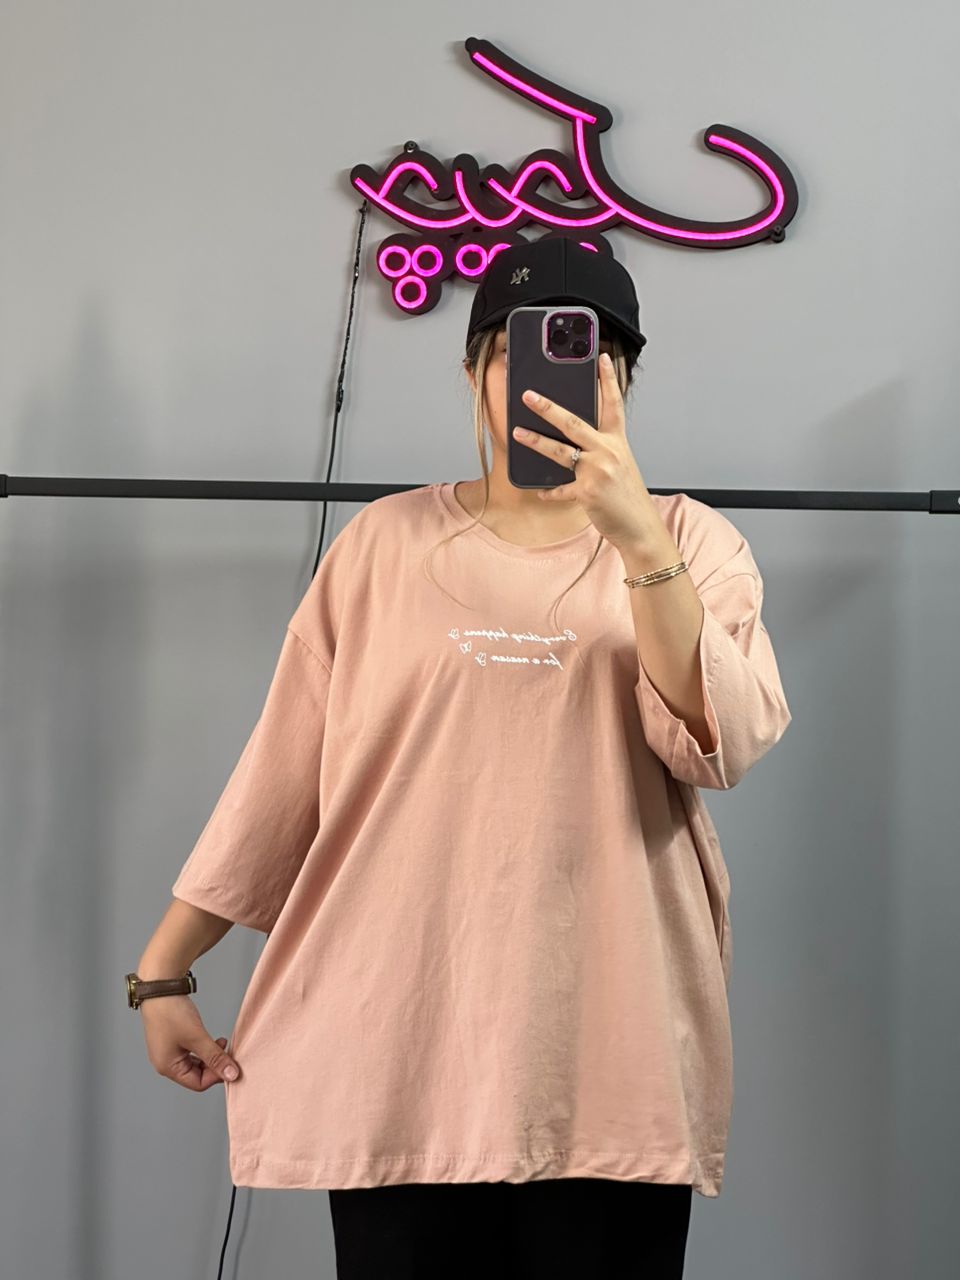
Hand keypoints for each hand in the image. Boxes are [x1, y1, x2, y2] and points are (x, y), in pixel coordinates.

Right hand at [139, 995, 240, 1091]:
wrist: (160, 988)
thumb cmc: (171, 1012)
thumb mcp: (197, 1037)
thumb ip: (215, 1057)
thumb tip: (231, 1075)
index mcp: (168, 1067)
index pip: (198, 1084)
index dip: (216, 1075)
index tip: (231, 1063)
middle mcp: (165, 1063)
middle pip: (196, 1075)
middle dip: (214, 1065)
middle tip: (228, 1051)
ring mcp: (168, 1051)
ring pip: (195, 1063)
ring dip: (210, 1056)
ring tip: (222, 1043)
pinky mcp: (172, 1040)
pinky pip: (191, 1052)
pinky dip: (204, 1048)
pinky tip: (212, 1040)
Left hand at [513, 351, 658, 548]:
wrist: (639, 527)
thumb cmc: (627, 496)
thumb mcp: (620, 465)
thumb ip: (601, 449)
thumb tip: (573, 439)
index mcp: (618, 442)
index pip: (612, 404)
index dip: (607, 379)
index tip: (600, 357)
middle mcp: (608, 452)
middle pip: (573, 422)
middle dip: (547, 407)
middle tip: (528, 395)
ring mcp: (597, 471)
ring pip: (559, 451)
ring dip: (535, 441)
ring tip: (516, 433)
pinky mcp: (587, 493)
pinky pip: (560, 489)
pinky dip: (549, 491)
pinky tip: (540, 490)